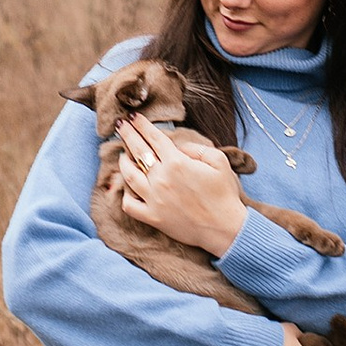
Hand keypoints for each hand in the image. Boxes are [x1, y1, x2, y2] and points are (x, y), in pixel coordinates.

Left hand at [115, 113, 249, 257]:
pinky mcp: (152, 217)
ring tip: (122, 155)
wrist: (225, 228)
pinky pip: (129, 205)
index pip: (154, 138)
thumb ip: (197, 148)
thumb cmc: (224, 194)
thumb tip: (180, 147)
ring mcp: (154, 199)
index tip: (133, 117)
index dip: (142, 125)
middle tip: (120, 125)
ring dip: (123, 162)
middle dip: (127, 135)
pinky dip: (126, 195)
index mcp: (177, 162)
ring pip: (128, 176)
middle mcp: (161, 178)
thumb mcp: (219, 161)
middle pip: (138, 151)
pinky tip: (128, 188)